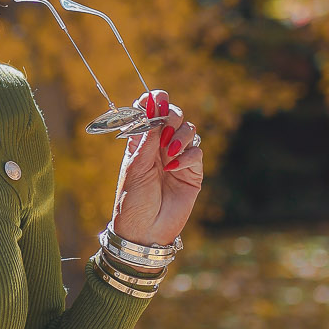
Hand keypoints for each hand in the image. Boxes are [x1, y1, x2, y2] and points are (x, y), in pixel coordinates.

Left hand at [110, 89, 203, 247]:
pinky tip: (174, 168)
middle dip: (172, 116)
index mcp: (141, 142)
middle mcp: (160, 147)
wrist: (144, 230)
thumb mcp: (135, 166)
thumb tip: (154, 108)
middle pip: (174, 116)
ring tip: (167, 154)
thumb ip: (147, 138)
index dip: (154, 102)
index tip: (157, 97)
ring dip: (180, 137)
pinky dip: (187, 156)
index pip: (150, 113)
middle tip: (166, 128)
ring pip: (189, 131)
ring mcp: (178, 158)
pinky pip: (196, 153)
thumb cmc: (132, 200)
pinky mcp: (192, 173)